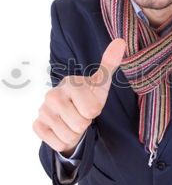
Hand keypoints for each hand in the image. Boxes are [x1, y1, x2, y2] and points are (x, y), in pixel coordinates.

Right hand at [33, 38, 125, 154]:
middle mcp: (52, 95)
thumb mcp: (100, 83)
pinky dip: (63, 140)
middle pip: (80, 125)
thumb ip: (109, 63)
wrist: (69, 111)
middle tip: (80, 114)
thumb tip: (121, 41)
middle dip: (84, 123)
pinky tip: (62, 128)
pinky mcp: (37, 125)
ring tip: (72, 121)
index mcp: (70, 84)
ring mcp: (42, 110)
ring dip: (74, 133)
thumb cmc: (87, 97)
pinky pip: (57, 143)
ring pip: (68, 136)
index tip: (89, 104)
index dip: (94, 112)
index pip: (91, 111)